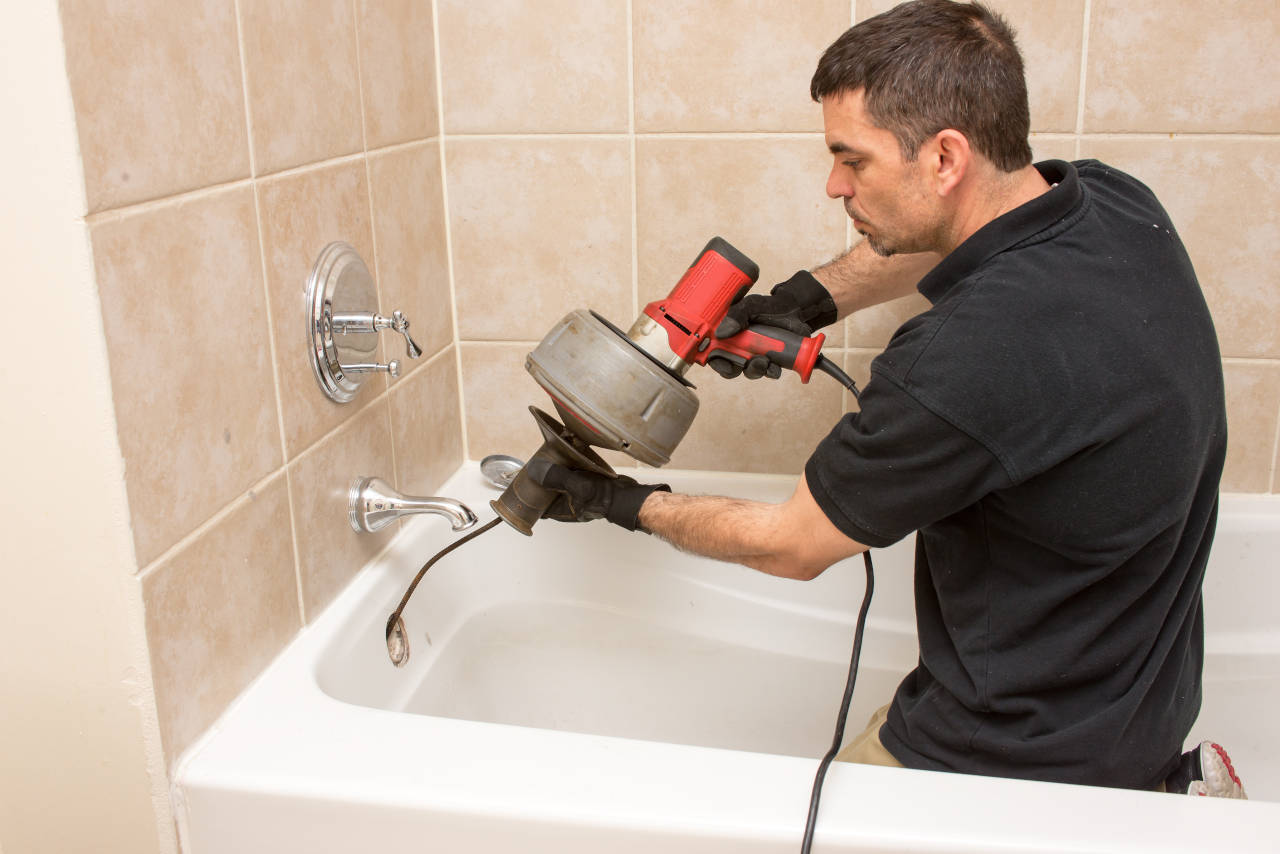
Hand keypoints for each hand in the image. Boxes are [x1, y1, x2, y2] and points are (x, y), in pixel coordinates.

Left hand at [524, 459, 669, 530]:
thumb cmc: (604, 497)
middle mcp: (567, 503)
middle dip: (538, 480)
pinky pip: (569, 475)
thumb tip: (535, 470)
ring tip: (545, 458)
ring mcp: (576, 494)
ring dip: (552, 471)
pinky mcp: (584, 484)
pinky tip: (565, 456)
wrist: (626, 495)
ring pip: (557, 482)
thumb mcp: (576, 486)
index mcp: (561, 510)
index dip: (527, 495)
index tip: (520, 482)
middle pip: (545, 491)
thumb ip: (555, 477)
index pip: (537, 505)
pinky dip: (565, 466)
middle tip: (532, 466)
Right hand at [709, 270, 836, 379]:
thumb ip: (736, 315)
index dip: (716, 361)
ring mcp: (755, 355)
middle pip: (729, 366)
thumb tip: (721, 332)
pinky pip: (767, 372)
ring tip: (766, 362)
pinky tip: (776, 366)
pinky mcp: (771, 361)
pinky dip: (771, 372)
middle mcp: (739, 347)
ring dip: (756, 370)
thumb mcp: (751, 305)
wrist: (797, 310)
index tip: (725, 364)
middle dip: (738, 369)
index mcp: (729, 333)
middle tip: (749, 362)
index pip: (714, 351)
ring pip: (749, 371)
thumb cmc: (770, 306)